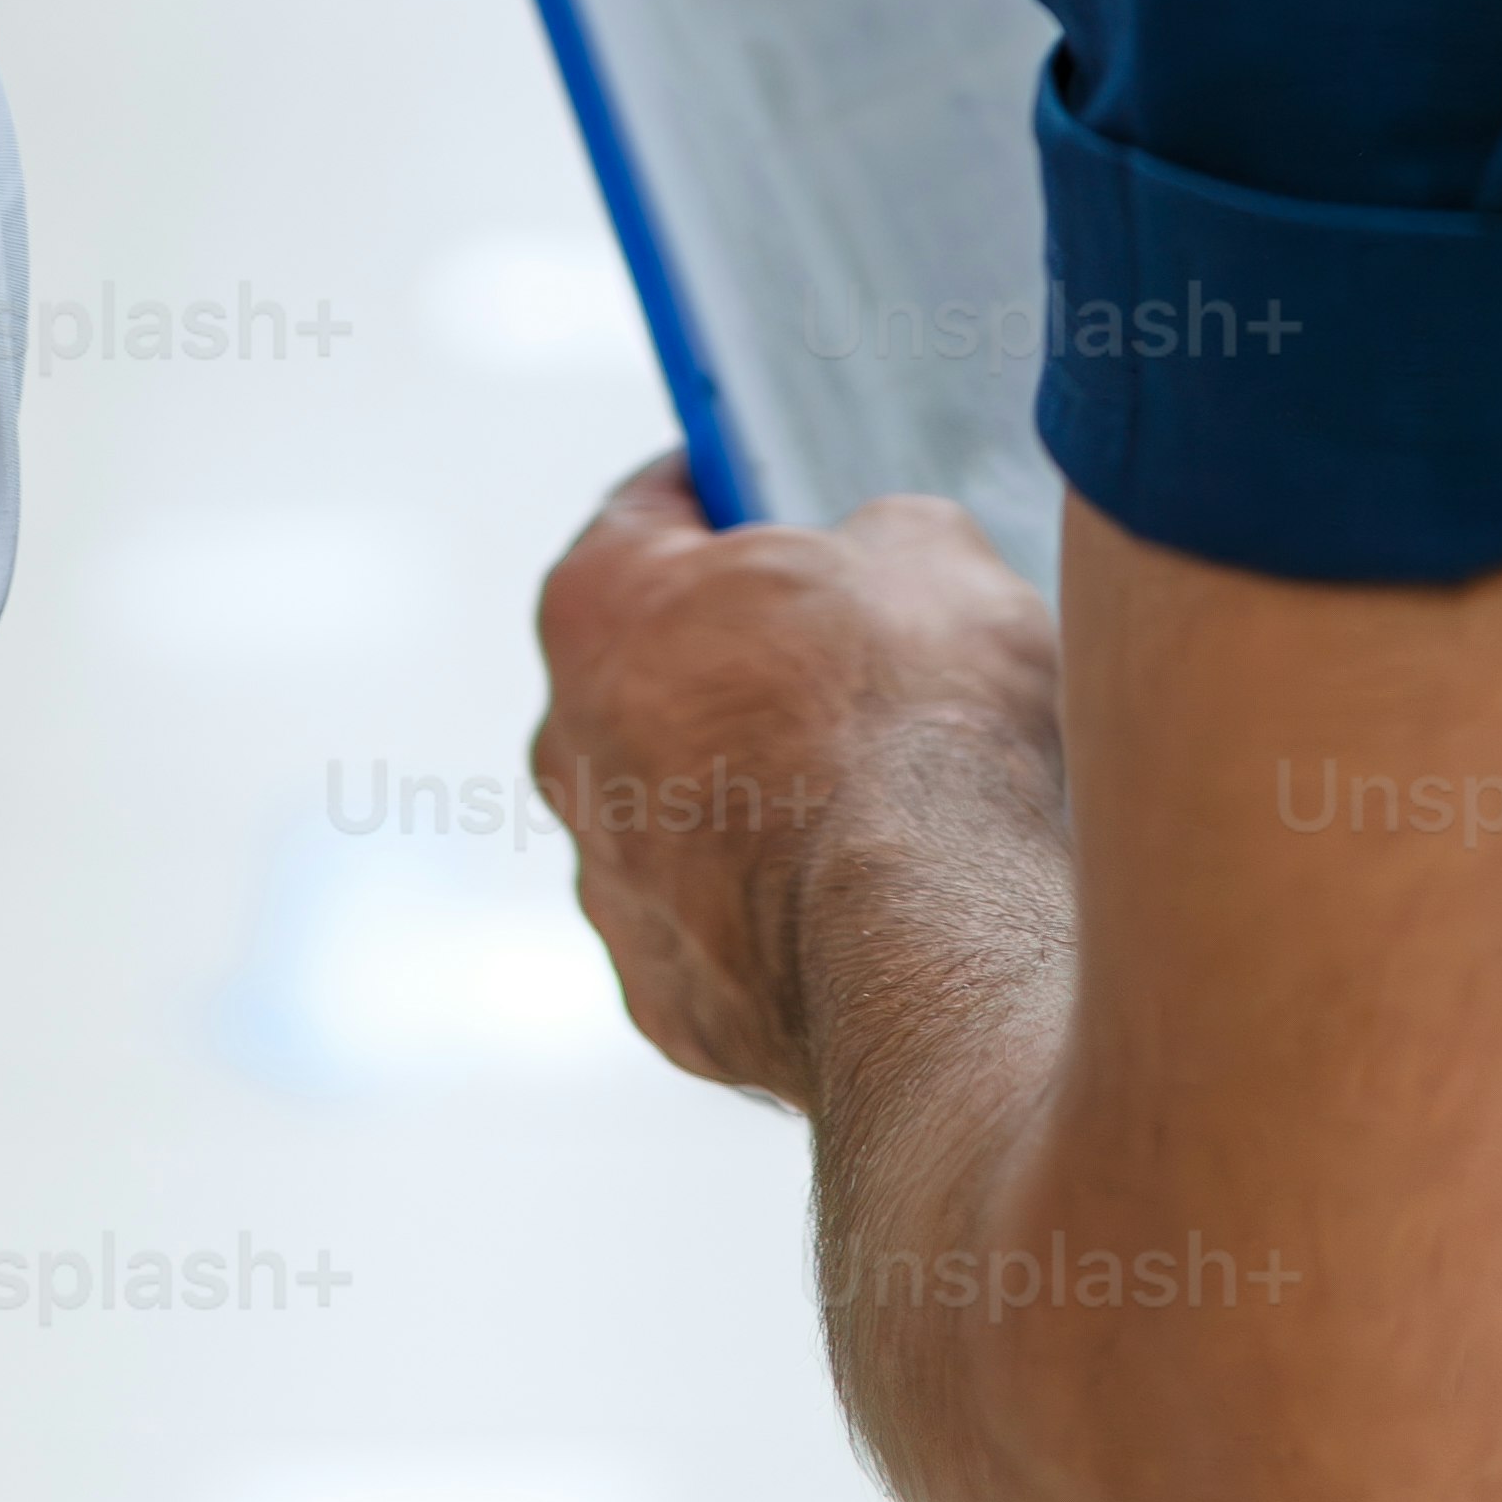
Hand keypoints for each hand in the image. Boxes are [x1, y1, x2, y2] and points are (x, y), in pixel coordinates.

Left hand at [527, 456, 1065, 1102]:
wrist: (933, 937)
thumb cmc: (913, 722)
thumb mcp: (929, 551)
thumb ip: (874, 544)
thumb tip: (880, 571)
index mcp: (599, 607)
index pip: (646, 515)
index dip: (725, 498)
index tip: (773, 506)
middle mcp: (568, 748)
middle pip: (654, 674)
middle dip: (744, 664)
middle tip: (855, 664)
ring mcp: (610, 890)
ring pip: (682, 815)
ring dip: (760, 798)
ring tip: (887, 803)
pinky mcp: (669, 1003)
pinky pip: (725, 933)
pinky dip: (788, 915)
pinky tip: (879, 905)